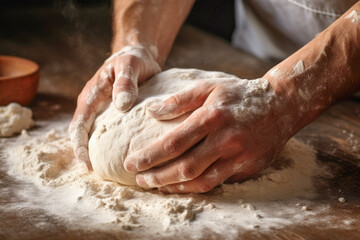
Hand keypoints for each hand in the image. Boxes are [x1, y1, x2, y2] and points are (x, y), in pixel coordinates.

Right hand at [69, 45, 160, 169]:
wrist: (138, 55)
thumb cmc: (132, 60)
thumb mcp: (130, 65)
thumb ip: (126, 82)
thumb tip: (121, 104)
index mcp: (92, 96)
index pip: (79, 125)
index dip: (80, 146)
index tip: (88, 164)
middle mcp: (94, 106)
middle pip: (83, 135)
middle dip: (87, 155)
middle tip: (100, 175)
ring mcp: (103, 112)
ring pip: (96, 136)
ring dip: (99, 153)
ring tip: (112, 172)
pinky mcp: (115, 116)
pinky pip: (110, 133)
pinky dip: (113, 146)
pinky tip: (125, 157)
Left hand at [123, 76, 291, 192]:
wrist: (281, 105)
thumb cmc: (239, 94)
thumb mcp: (209, 86)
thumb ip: (179, 99)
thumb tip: (151, 112)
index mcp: (212, 117)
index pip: (173, 143)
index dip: (149, 156)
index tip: (131, 162)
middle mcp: (226, 140)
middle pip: (185, 167)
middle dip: (157, 177)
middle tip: (139, 179)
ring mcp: (239, 157)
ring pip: (201, 181)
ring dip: (175, 187)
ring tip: (156, 185)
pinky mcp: (248, 168)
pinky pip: (219, 182)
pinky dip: (197, 186)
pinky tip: (182, 184)